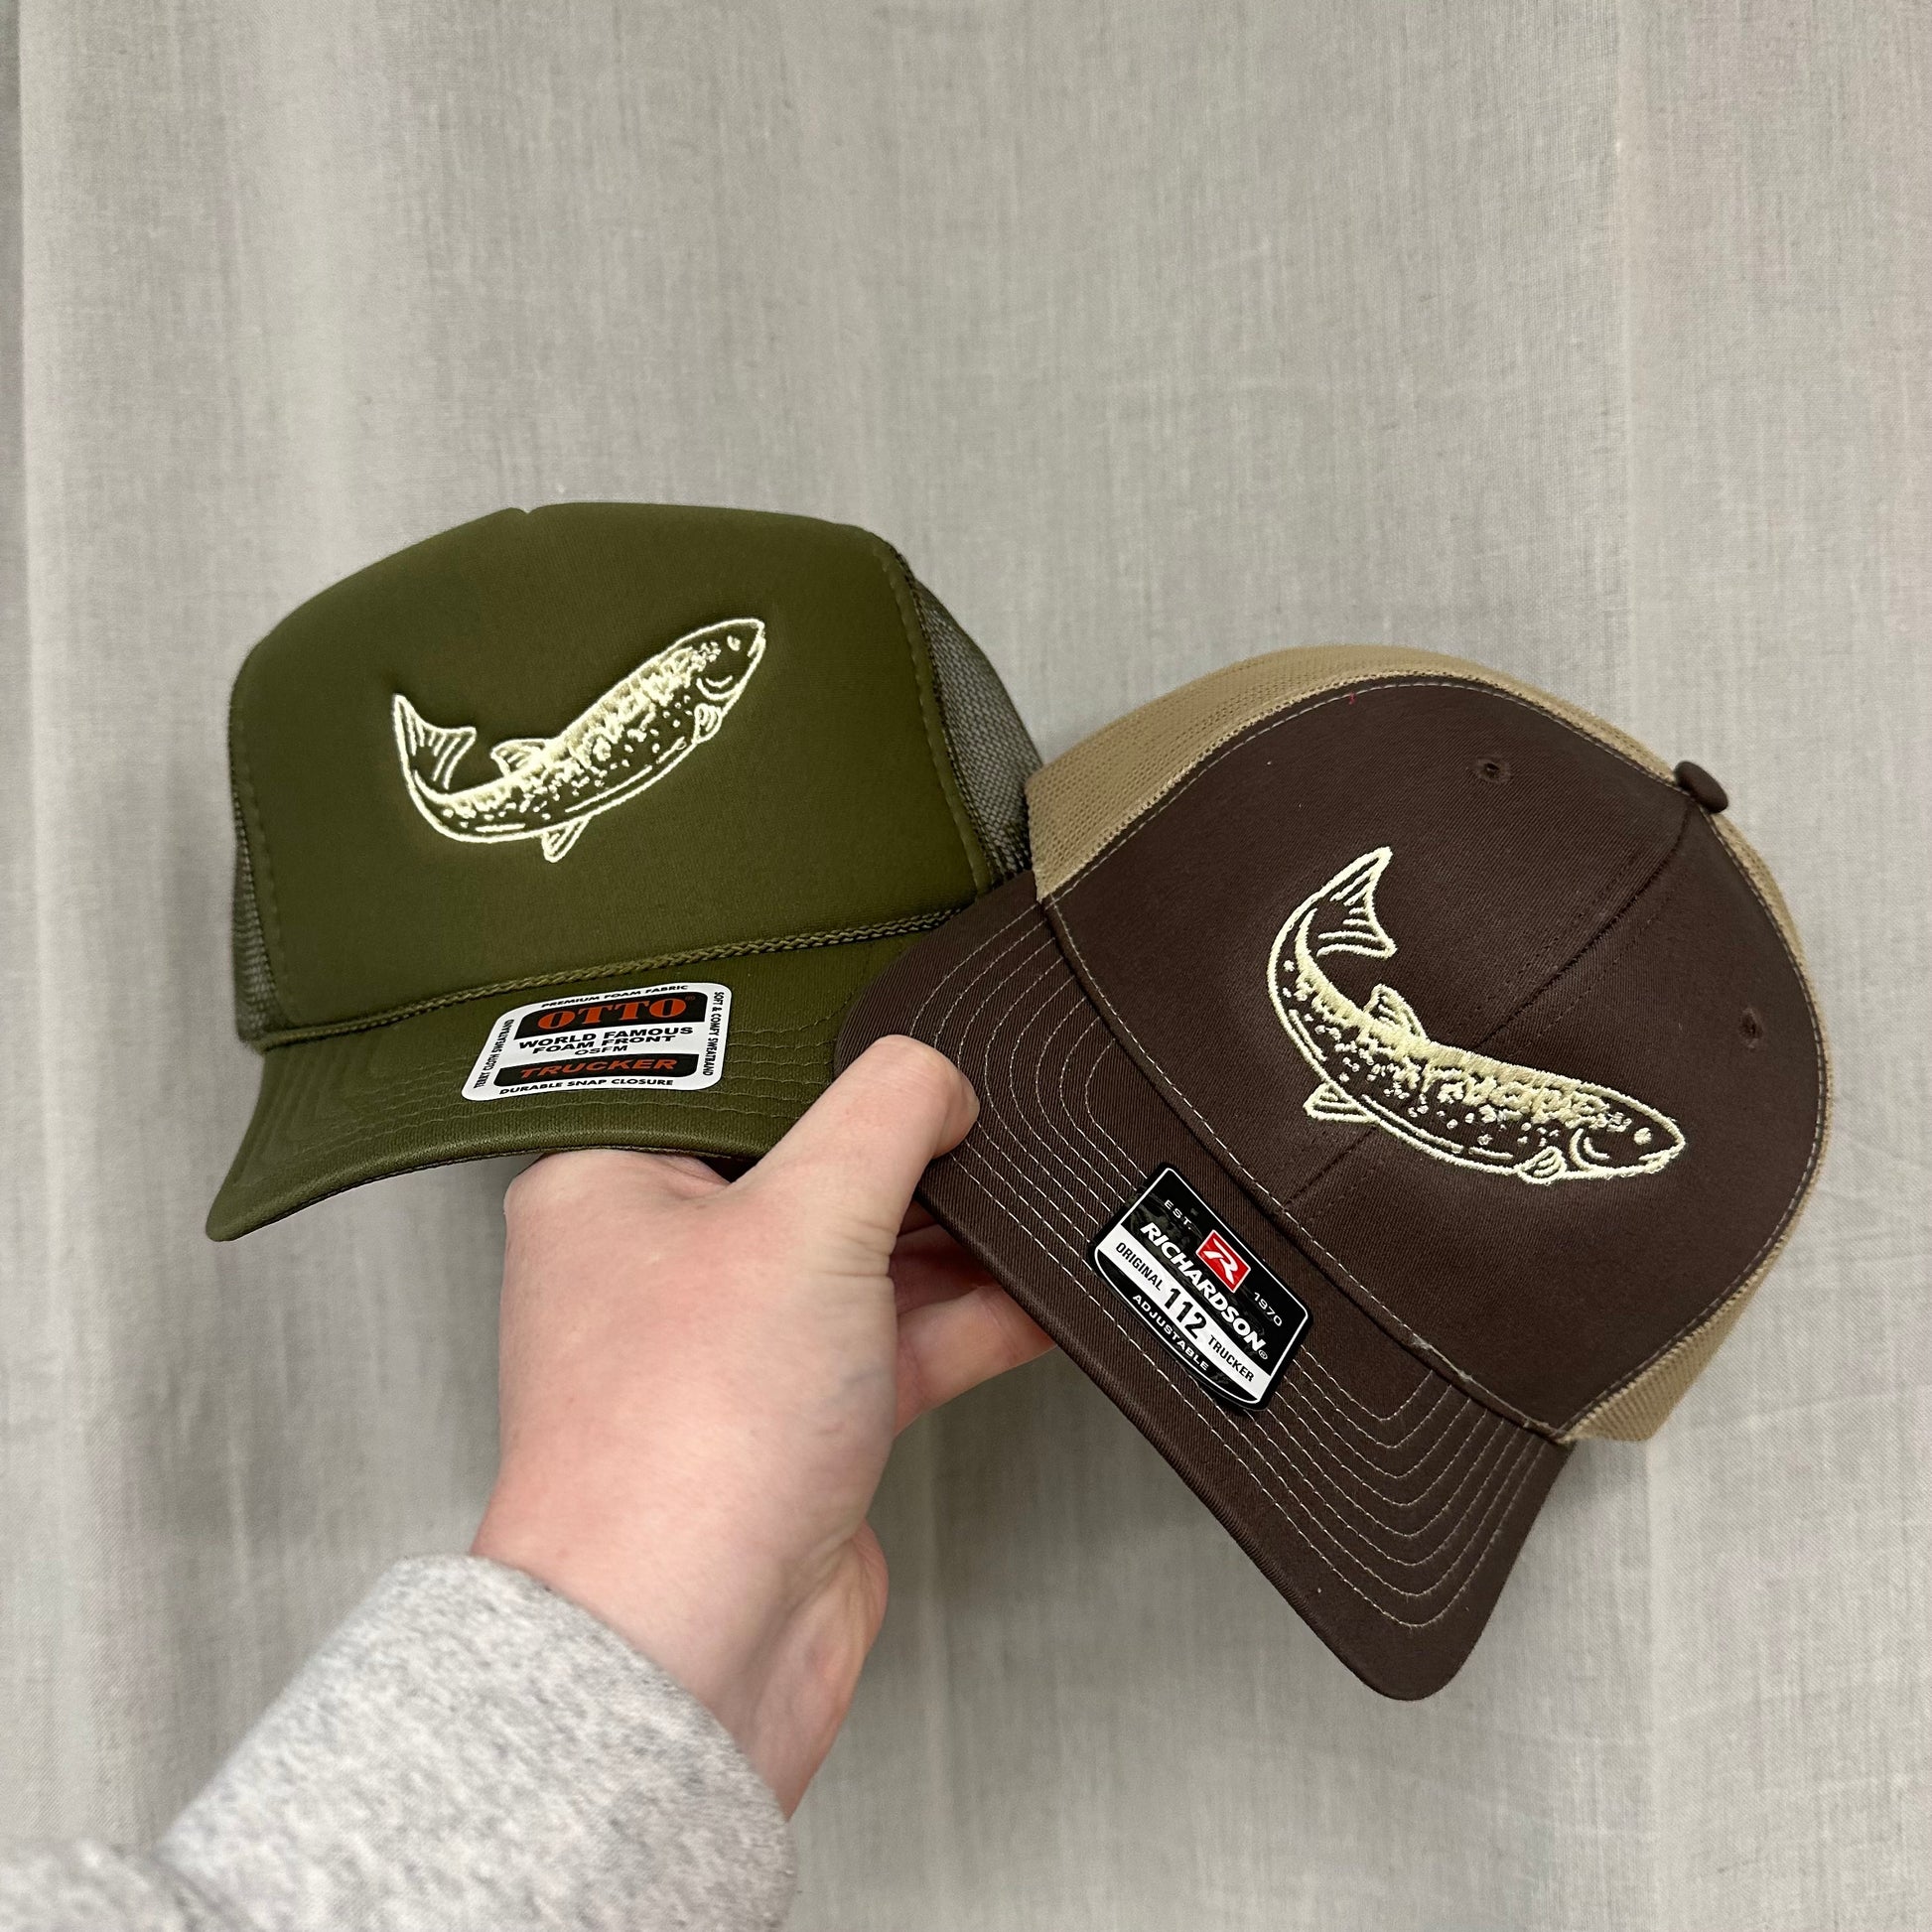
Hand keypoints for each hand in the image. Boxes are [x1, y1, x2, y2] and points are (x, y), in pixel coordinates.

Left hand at [471, 1036, 1053, 1812]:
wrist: (695, 1650)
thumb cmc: (680, 1449)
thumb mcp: (802, 1217)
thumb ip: (886, 1112)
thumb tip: (936, 1075)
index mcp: (608, 1184)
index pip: (732, 1082)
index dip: (829, 1063)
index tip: (910, 1055)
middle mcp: (664, 1262)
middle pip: (814, 1167)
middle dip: (912, 1157)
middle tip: (981, 1130)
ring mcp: (738, 1346)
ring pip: (868, 1254)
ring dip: (956, 1239)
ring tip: (1027, 1205)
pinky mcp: (805, 1419)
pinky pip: (902, 1336)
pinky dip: (972, 1314)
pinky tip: (1036, 1292)